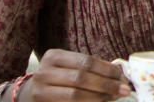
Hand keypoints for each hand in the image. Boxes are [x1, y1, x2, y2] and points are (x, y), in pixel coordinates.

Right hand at [17, 49, 131, 101]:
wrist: (29, 94)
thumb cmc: (58, 79)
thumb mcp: (70, 67)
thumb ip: (92, 69)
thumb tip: (121, 75)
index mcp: (54, 56)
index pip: (86, 61)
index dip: (107, 70)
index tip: (123, 77)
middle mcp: (44, 71)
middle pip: (81, 77)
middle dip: (106, 84)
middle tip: (124, 89)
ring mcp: (40, 89)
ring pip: (75, 94)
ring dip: (99, 96)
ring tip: (114, 97)